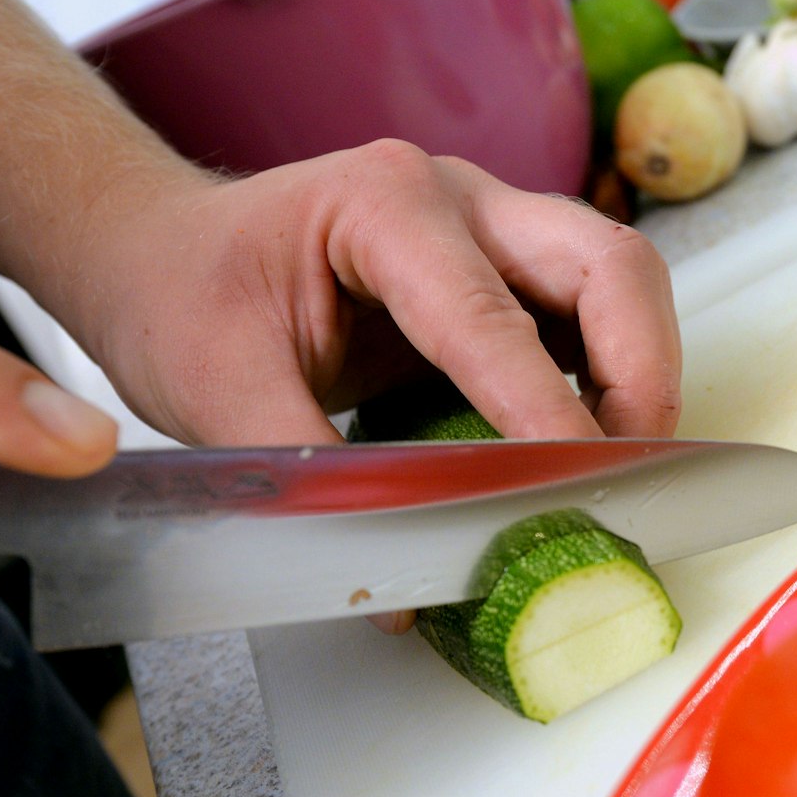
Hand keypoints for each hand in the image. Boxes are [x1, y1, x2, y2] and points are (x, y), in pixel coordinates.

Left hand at [47, 140, 682, 450]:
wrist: (155, 250)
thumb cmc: (180, 299)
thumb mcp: (219, 395)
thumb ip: (313, 489)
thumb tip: (396, 598)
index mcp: (382, 205)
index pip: (490, 318)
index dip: (544, 411)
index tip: (580, 489)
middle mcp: (456, 197)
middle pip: (607, 262)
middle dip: (641, 372)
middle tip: (629, 474)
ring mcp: (490, 223)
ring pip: (618, 279)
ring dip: (638, 375)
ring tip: (613, 469)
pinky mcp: (503, 266)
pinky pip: (591, 311)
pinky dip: (609, 377)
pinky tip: (581, 445)